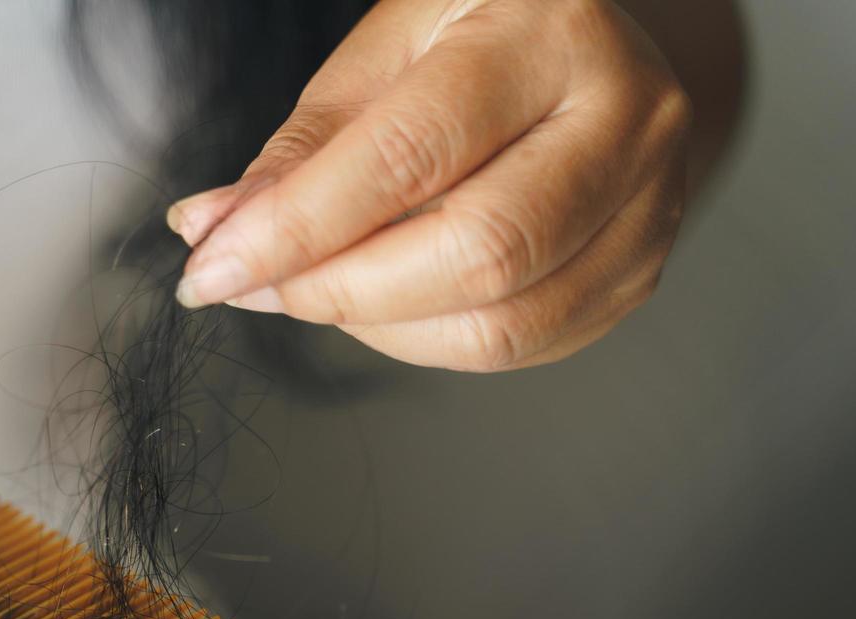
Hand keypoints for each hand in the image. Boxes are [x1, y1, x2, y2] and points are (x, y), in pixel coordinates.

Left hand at [168, 0, 692, 371]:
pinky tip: (383, 304)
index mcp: (549, 33)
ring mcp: (647, 206)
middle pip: (476, 254)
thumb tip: (207, 231)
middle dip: (338, 291)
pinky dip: (425, 342)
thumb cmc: (479, 41)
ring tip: (314, 291)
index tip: (212, 268)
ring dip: (377, 329)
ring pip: (501, 324)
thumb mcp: (382, 59)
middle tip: (259, 286)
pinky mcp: (638, 275)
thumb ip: (300, 151)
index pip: (409, 154)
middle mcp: (624, 118)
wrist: (597, 57)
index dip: (296, 228)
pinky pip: (519, 347)